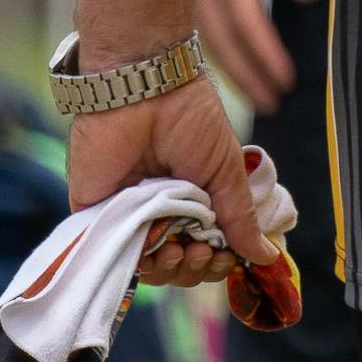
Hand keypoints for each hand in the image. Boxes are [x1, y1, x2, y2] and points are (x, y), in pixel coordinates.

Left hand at [66, 74, 277, 288]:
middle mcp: (161, 211)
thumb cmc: (191, 122)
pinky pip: (112, 254)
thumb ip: (240, 218)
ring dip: (170, 268)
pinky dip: (136, 262)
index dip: (219, 260)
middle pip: (179, 265)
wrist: (145, 93)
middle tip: (203, 251)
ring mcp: (128, 214)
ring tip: (180, 249)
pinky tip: (154, 250)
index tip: (226, 255)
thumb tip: (267, 256)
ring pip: (147, 266)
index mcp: (193, 200)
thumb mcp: (225, 172)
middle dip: (196, 268)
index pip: (208, 248)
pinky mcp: (95, 215)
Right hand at [199, 0, 319, 114]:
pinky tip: (229, 67)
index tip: (284, 81)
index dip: (265, 53)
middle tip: (273, 103)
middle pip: (221, 38)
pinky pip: (193, 25)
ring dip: (230, 68)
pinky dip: (213, 50)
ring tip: (257, 96)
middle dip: (246, 74)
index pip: (246, 18)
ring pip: (203, 37)